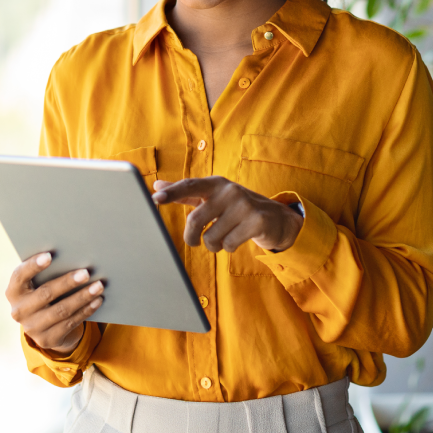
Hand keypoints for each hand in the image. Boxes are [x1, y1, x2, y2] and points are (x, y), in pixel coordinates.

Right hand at [6, 252, 103, 354]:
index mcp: (14, 292)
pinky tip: (97, 300)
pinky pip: (70, 323)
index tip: (49, 255)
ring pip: (61, 310)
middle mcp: (19, 311)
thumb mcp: (38, 284)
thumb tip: (73, 256)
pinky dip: (86, 310)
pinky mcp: (47, 339)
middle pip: (45, 294)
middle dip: (67, 282)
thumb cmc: (44, 293)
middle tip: (86, 273)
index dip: (33, 266)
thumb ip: (46, 273)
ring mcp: (32, 328)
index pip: (20, 276)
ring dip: (82, 297)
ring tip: (98, 286)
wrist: (44, 327)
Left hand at [152, 176, 302, 252]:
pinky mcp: (256, 221)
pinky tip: (237, 240)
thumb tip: (157, 186)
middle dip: (192, 237)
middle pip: (195, 219)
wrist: (276, 218)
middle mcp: (230, 191)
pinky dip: (229, 248)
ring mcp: (245, 205)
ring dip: (214, 245)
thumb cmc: (236, 208)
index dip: (172, 192)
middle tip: (195, 241)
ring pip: (211, 237)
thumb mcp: (213, 197)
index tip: (155, 198)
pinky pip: (229, 244)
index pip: (190, 186)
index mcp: (216, 183)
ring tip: (223, 238)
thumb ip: (186, 192)